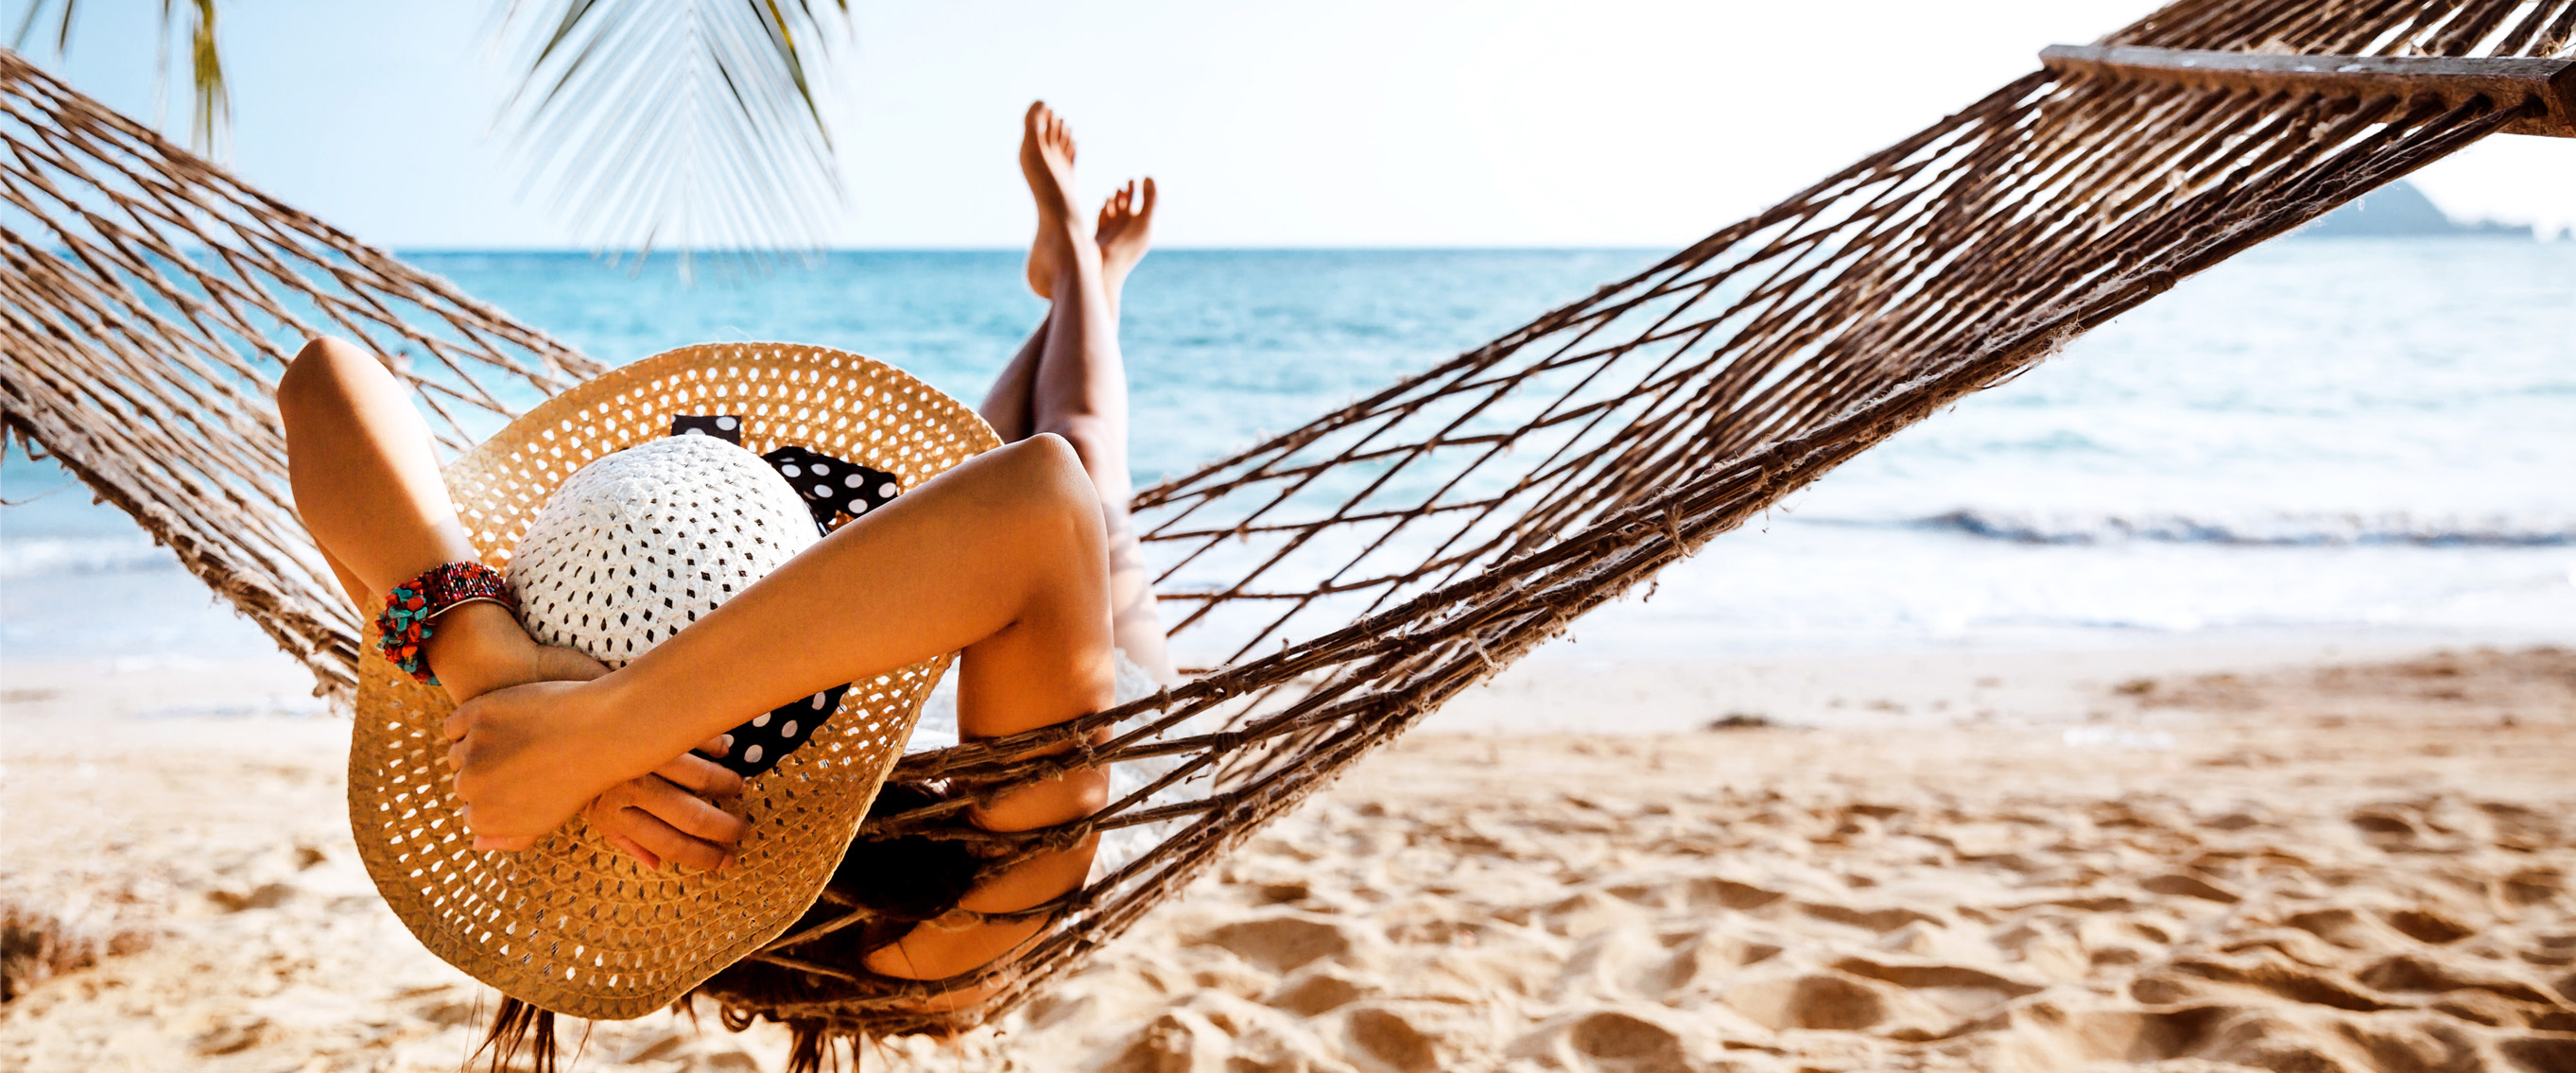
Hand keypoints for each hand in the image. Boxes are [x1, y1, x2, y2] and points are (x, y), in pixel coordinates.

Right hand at [445, 677, 637, 843]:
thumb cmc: (580, 777)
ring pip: (457, 753)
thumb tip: (476, 844)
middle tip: (527, 757)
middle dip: (487, 771)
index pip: (472, 812)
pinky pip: (454, 726)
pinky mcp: (474, 714)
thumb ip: (509, 837)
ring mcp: (471, 750)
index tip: (525, 781)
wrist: (603, 733)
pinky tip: (501, 722)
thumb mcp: (547, 819)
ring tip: (520, 740)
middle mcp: (470, 788)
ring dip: (478, 747)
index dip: (499, 794)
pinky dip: (469, 723)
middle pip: (463, 781)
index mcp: (485, 820)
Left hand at [584, 737, 748, 869]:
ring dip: (725, 784)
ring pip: (699, 777)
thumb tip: (657, 866)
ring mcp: (641, 754)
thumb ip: (626, 840)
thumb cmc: (579, 775)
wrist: (559, 724)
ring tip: (737, 788)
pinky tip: (724, 752)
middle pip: (691, 816)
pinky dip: (715, 746)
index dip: (703, 857)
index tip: (727, 860)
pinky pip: (695, 738)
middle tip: (741, 829)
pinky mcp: (649, 723)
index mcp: (613, 815)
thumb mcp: (593, 812)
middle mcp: (629, 787)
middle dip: (725, 827)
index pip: (669, 844)